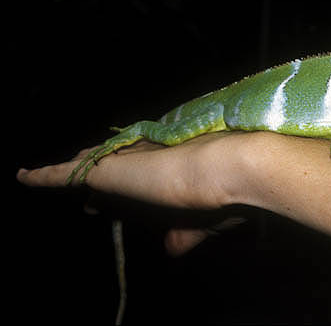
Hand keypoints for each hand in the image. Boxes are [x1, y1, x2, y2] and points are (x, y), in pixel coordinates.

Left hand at [17, 131, 257, 254]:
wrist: (224, 172)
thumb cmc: (223, 198)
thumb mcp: (202, 224)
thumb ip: (184, 235)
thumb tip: (171, 251)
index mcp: (169, 173)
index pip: (138, 181)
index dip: (122, 193)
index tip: (106, 205)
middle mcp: (145, 163)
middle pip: (114, 170)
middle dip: (99, 179)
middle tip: (88, 201)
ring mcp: (125, 164)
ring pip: (91, 165)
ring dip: (74, 172)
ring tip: (52, 175)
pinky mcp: (106, 171)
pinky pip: (64, 175)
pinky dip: (43, 177)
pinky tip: (23, 178)